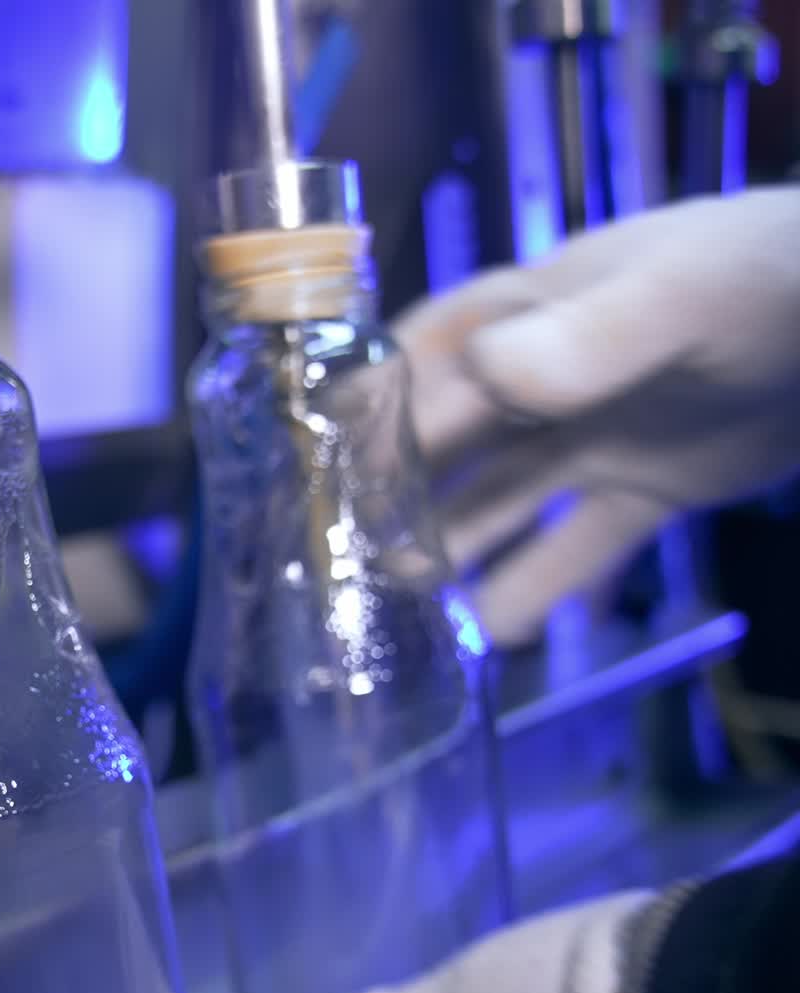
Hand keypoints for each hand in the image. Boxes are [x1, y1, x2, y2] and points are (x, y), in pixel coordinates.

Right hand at [385, 188, 799, 646]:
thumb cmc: (766, 280)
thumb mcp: (680, 293)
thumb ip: (589, 337)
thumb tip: (488, 378)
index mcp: (526, 315)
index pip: (420, 364)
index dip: (368, 414)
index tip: (319, 469)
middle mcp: (539, 381)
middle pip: (446, 444)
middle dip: (397, 495)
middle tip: (351, 555)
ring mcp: (586, 441)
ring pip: (498, 503)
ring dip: (450, 546)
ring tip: (403, 599)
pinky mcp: (638, 493)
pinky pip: (574, 547)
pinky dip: (536, 587)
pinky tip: (494, 629)